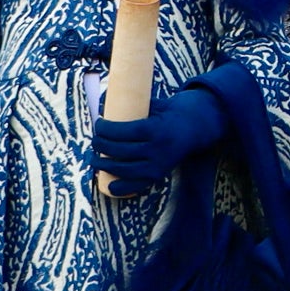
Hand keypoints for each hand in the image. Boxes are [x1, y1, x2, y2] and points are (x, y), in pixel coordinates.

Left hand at [94, 82, 228, 194]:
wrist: (194, 128)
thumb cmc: (168, 114)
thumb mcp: (154, 105)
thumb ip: (133, 105)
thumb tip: (103, 102)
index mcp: (156, 129)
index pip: (124, 132)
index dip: (106, 129)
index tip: (99, 124)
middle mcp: (157, 149)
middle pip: (121, 151)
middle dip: (101, 146)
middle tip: (95, 140)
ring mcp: (158, 165)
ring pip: (125, 170)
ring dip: (105, 166)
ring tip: (94, 160)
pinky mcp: (159, 175)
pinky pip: (138, 185)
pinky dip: (122, 188)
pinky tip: (109, 185)